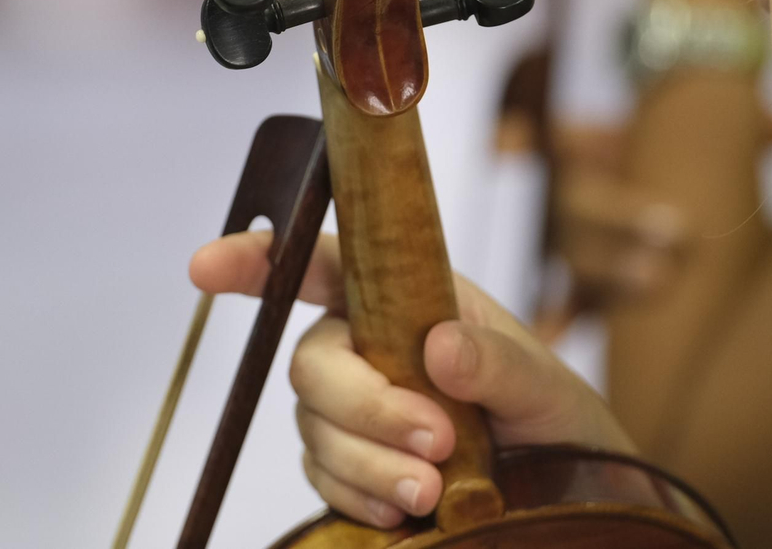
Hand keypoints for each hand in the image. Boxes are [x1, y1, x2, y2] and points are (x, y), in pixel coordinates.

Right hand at [190, 230, 634, 527]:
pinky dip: (358, 494)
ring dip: (368, 461)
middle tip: (438, 440)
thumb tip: (440, 348)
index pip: (323, 263)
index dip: (259, 259)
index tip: (206, 267)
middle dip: (365, 405)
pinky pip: (323, 476)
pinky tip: (403, 512)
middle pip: (312, 360)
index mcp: (408, 296)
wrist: (566, 488)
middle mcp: (368, 344)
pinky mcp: (351, 465)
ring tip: (433, 490)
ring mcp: (353, 407)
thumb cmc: (553, 414)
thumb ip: (498, 362)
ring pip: (315, 426)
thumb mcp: (545, 382)